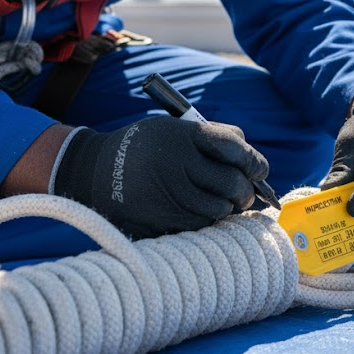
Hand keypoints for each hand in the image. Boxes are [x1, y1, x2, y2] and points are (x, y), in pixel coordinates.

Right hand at [51, 117, 266, 237]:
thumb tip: (255, 164)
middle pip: (234, 183)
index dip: (255, 162)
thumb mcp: (175, 128)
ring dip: (229, 208)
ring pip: (222, 209)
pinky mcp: (163, 220)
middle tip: (244, 191)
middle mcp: (178, 164)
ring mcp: (170, 195)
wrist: (94, 170)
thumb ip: (216, 137)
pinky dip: (209, 221)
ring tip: (222, 201)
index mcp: (184, 135)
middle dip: (246, 190)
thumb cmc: (147, 147)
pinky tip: (200, 211)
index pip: (236, 148)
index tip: (259, 170)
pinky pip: (202, 225)